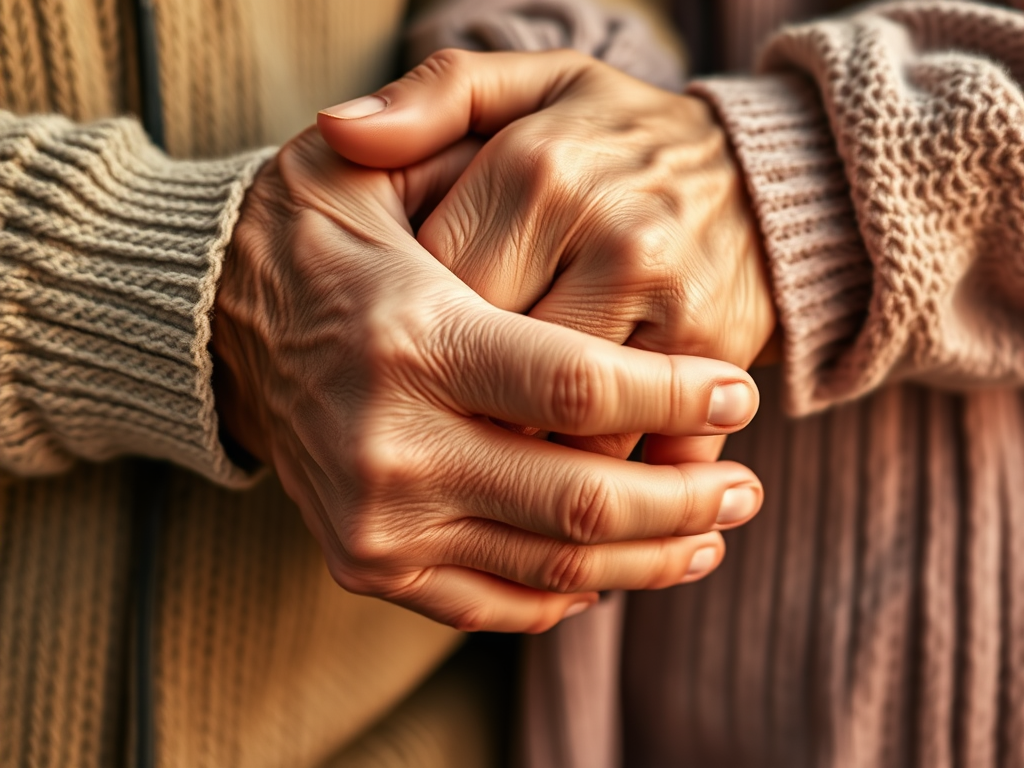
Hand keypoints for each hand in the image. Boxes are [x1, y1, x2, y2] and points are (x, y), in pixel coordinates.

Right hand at [211, 127, 765, 632]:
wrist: (221, 331)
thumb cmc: (315, 241)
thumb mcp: (360, 166)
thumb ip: (445, 136)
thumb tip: (546, 177)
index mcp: (410, 341)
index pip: (580, 390)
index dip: (676, 396)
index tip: (738, 389)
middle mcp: (391, 448)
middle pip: (580, 500)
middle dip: (687, 499)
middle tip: (747, 484)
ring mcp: (379, 522)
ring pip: (552, 566)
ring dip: (650, 556)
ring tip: (712, 532)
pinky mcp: (370, 563)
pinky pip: (494, 604)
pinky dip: (569, 595)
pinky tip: (620, 571)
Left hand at [318, 49, 775, 463]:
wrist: (766, 178)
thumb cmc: (625, 140)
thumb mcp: (538, 86)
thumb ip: (438, 97)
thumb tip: (337, 129)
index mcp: (539, 166)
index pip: (431, 277)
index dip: (406, 323)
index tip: (400, 344)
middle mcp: (603, 232)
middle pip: (483, 354)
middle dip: (449, 391)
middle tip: (431, 410)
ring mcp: (663, 299)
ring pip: (548, 413)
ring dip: (511, 442)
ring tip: (488, 443)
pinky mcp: (710, 353)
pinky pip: (620, 439)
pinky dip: (581, 462)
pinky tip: (557, 461)